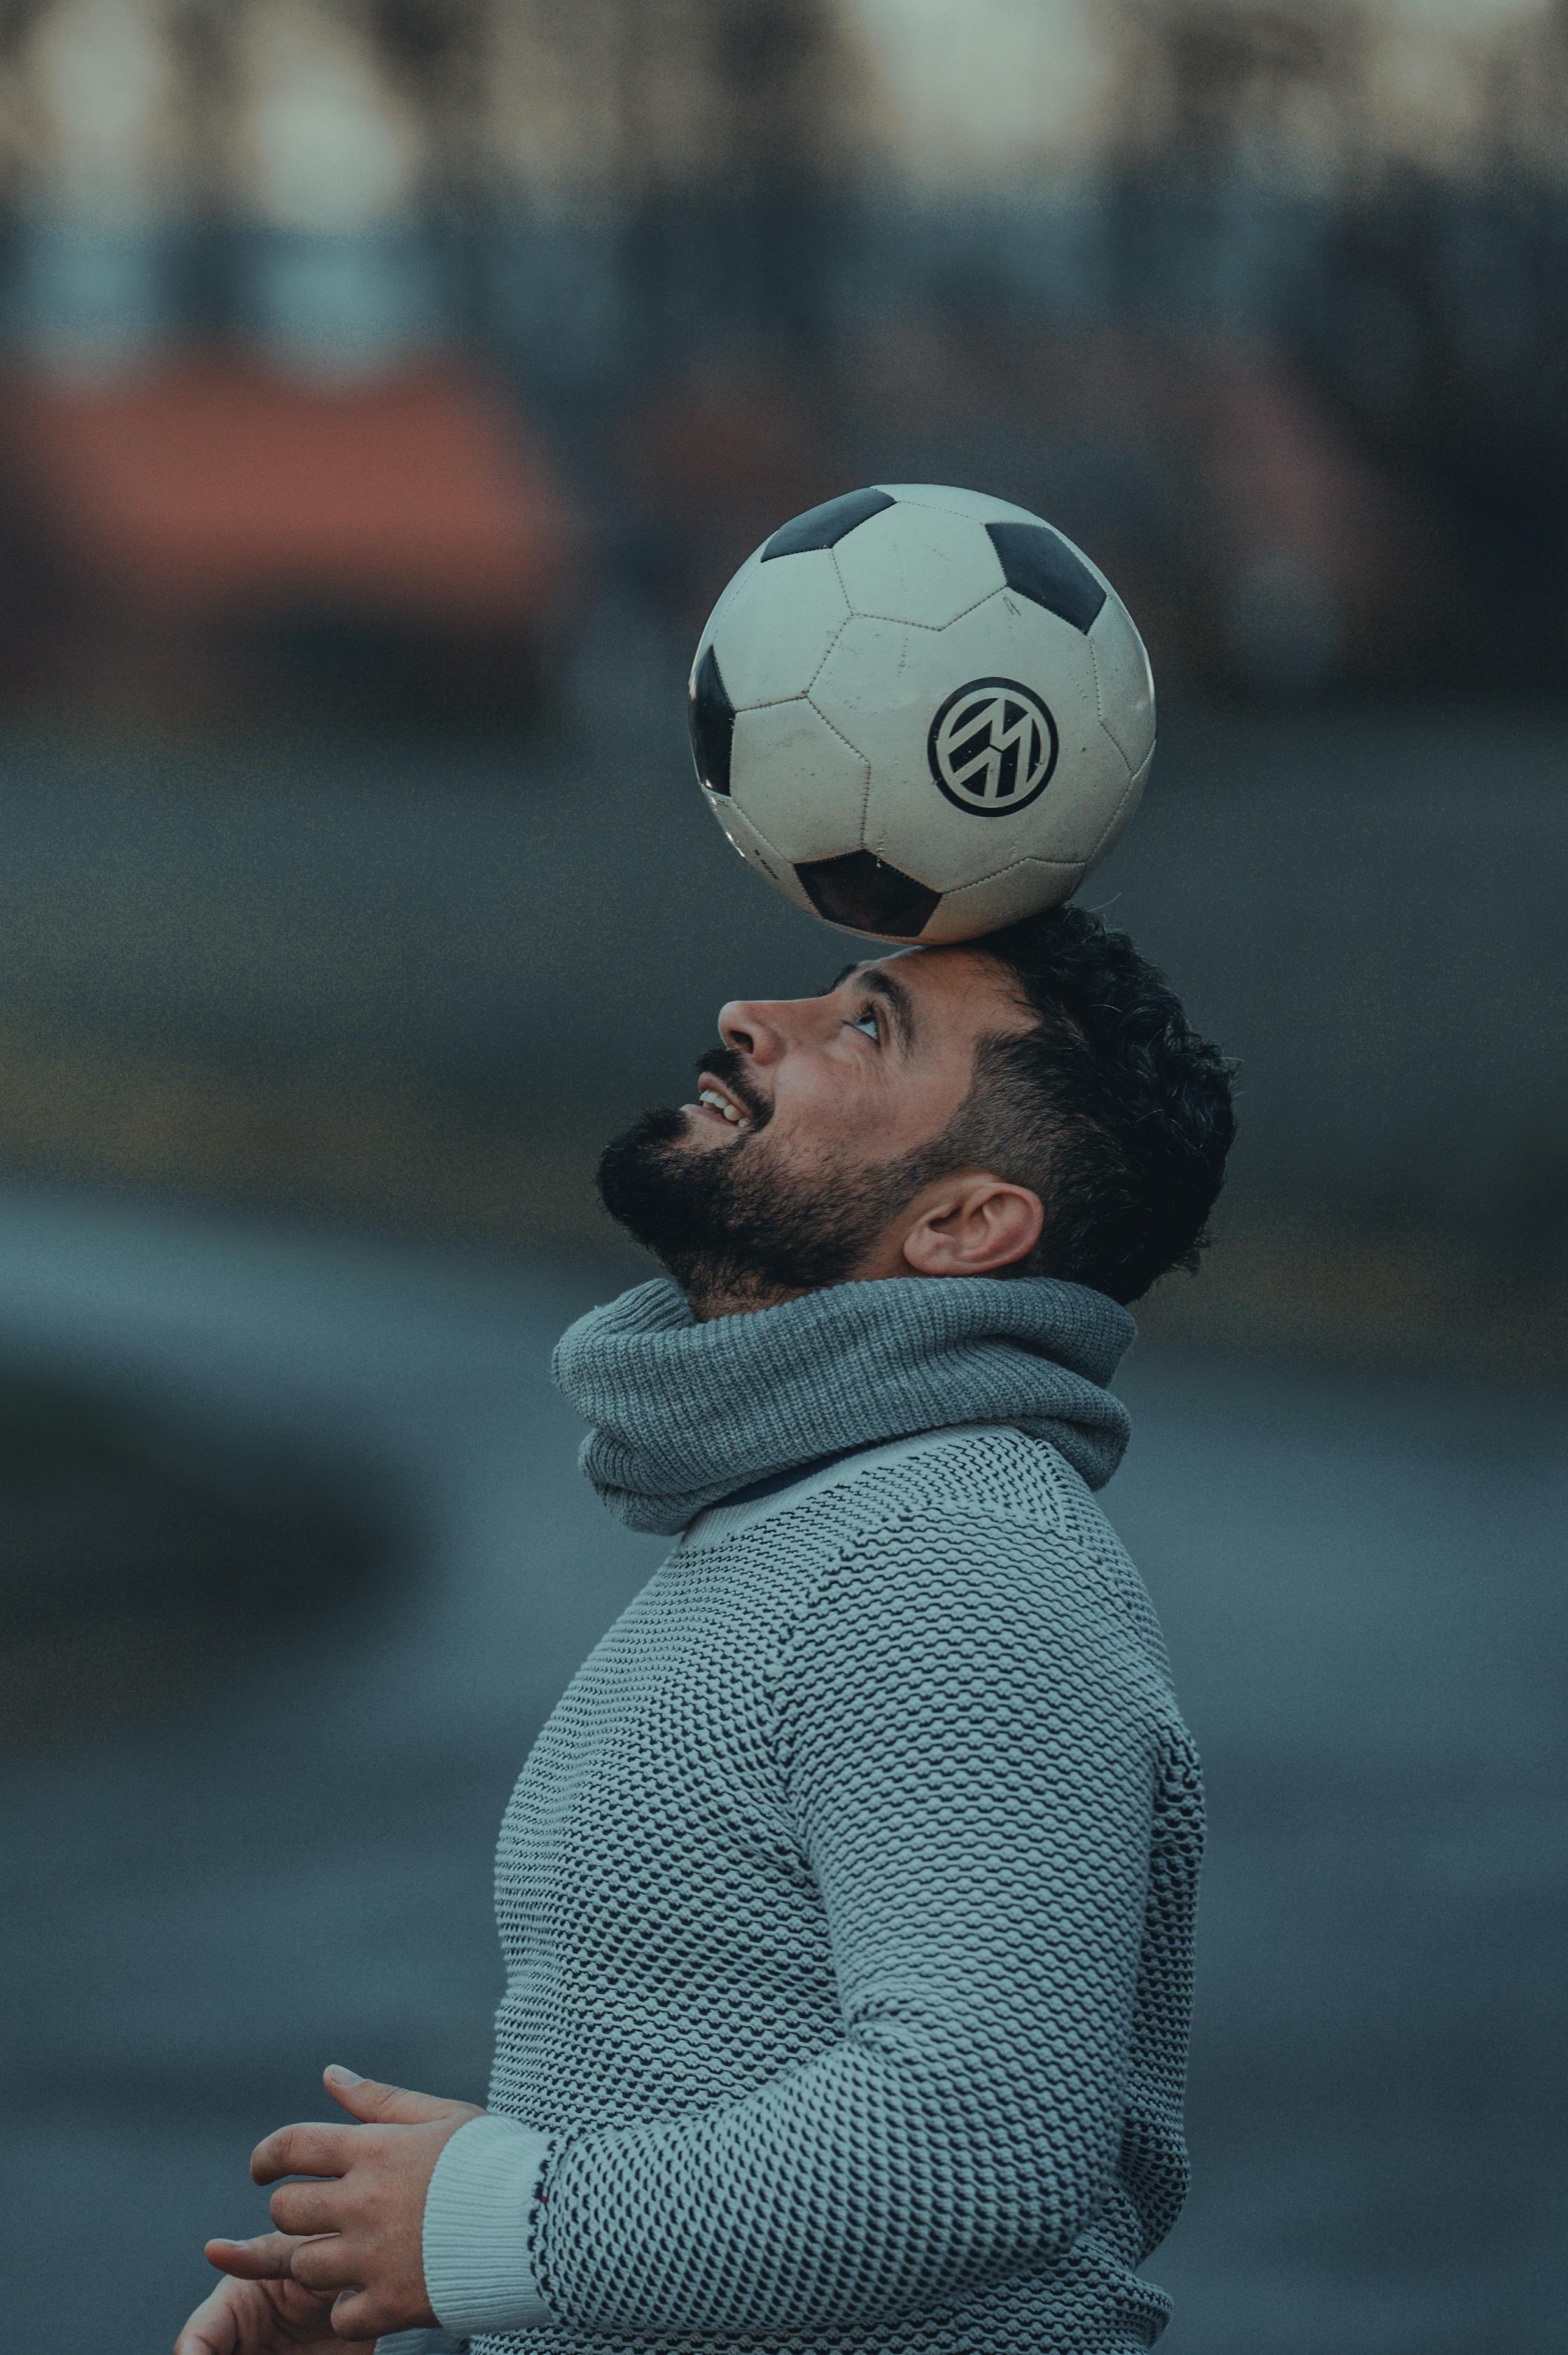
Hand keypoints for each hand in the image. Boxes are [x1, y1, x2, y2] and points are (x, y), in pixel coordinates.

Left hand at [175, 2064, 482, 2349]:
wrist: (544, 2218)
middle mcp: (364, 2202)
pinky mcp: (391, 2304)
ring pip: (305, 2267)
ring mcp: (374, 2257)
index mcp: (375, 2150)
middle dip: (293, 2210)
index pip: (291, 2145)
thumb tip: (330, 2074)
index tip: (262, 2171)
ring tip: (349, 2254)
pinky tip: (373, 2292)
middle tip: (317, 2215)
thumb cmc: (495, 2159)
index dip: (266, 2157)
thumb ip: (380, 2099)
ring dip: (319, 2261)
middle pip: (287, 2210)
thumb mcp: (441, 2115)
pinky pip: (340, 2315)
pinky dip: (349, 2308)